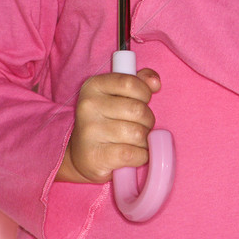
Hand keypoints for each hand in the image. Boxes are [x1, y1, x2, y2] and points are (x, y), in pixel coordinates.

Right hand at [56, 68, 161, 182]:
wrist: (83, 155)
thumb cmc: (107, 121)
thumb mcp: (118, 95)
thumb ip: (139, 82)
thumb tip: (155, 82)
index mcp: (93, 86)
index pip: (130, 83)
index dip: (144, 93)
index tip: (142, 101)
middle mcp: (88, 106)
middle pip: (138, 110)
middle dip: (147, 120)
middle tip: (139, 126)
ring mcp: (89, 131)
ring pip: (138, 133)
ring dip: (144, 141)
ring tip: (134, 141)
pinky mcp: (95, 156)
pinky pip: (133, 154)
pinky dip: (141, 156)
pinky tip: (133, 155)